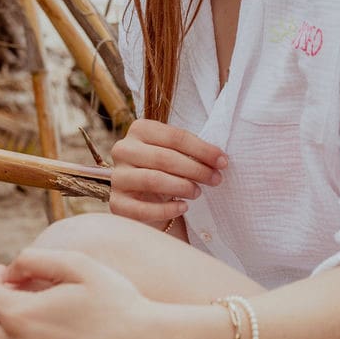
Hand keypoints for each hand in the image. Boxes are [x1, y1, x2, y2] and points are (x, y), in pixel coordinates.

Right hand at [108, 118, 227, 228]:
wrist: (147, 199)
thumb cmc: (167, 170)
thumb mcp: (177, 154)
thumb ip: (192, 151)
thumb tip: (220, 159)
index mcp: (139, 129)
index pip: (175, 136)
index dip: (202, 149)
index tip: (223, 161)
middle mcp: (123, 149)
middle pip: (164, 158)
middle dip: (196, 169)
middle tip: (216, 179)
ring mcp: (117, 177)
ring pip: (153, 180)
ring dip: (182, 186)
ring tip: (198, 192)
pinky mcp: (116, 203)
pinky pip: (142, 208)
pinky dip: (167, 209)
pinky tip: (183, 207)